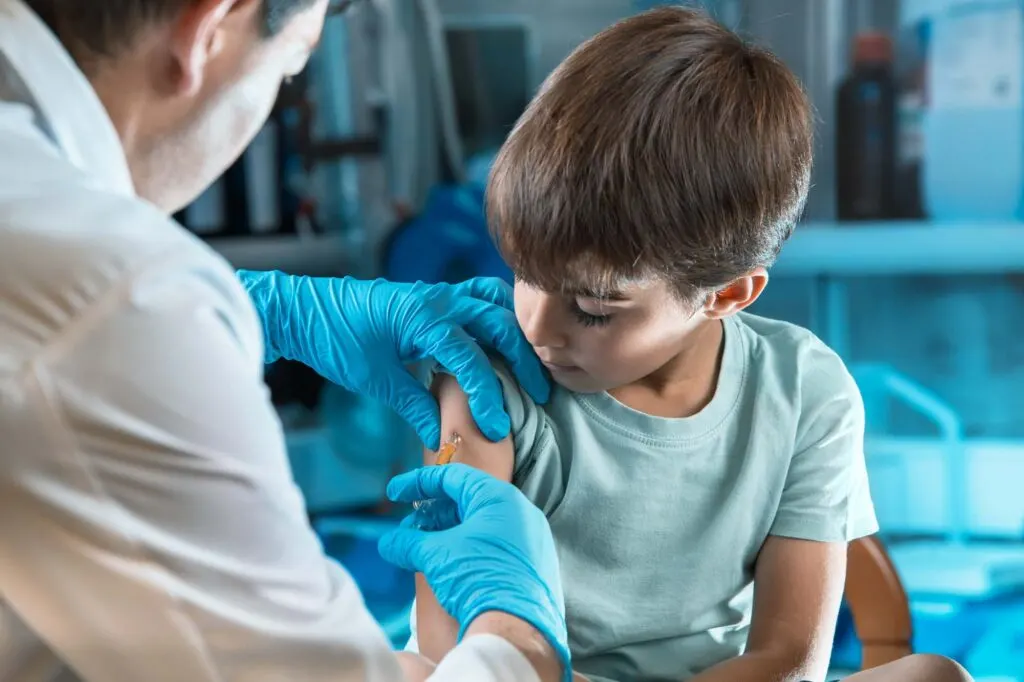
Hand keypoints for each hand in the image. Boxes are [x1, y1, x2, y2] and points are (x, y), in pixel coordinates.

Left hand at [237, 271, 549, 448]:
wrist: (306, 308)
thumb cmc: (335, 340)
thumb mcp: (375, 379)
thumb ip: (414, 405)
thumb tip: (442, 436)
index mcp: (422, 318)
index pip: (471, 358)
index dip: (488, 395)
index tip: (498, 427)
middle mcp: (437, 299)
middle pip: (499, 323)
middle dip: (524, 359)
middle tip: (539, 393)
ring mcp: (438, 293)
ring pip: (495, 301)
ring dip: (516, 330)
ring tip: (531, 362)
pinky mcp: (434, 296)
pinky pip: (478, 296)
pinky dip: (498, 313)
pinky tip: (504, 339)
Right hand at [378, 465, 569, 676]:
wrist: (516, 629)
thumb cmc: (478, 579)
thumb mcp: (436, 555)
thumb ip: (409, 543)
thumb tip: (388, 543)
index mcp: (499, 498)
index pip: (453, 477)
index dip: (419, 483)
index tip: (395, 493)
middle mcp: (520, 512)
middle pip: (466, 502)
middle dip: (431, 515)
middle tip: (408, 530)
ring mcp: (530, 539)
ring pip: (480, 526)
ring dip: (446, 535)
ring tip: (421, 551)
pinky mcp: (532, 565)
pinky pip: (494, 546)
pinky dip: (466, 550)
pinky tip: (447, 566)